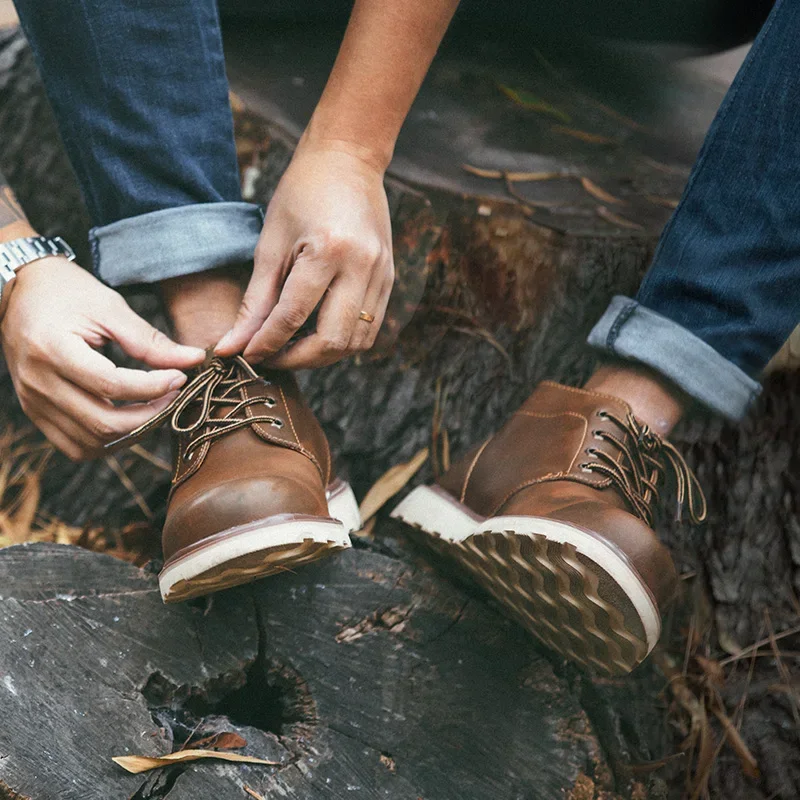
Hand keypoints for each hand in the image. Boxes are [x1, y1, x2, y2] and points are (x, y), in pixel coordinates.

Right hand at [1, 258, 205, 459]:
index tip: (180, 377)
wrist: (21, 292)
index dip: (153, 387)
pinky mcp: (36, 412)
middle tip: (174, 396)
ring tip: (155, 407)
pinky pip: (75, 446)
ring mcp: (33, 402)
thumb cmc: (68, 293)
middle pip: (102, 422)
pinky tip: (129, 420)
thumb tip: (194, 360)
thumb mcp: (110, 307)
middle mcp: (38, 382)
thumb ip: (150, 340)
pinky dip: (108, 441)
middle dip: (149, 416)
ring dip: (132, 433)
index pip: (111, 385)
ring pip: (91, 442)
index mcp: (52, 349)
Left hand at [215, 140, 394, 367]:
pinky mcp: (390, 279)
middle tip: (269, 359)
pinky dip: (342, 340)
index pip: (292, 316)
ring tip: (292, 349)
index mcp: (328, 250)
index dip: (265, 343)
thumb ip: (255, 300)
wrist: (348, 159)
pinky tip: (318, 333)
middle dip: (296, 359)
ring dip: (322, 355)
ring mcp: (382, 274)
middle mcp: (362, 266)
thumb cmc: (301, 193)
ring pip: (355, 342)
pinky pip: (369, 328)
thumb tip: (233, 345)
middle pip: (332, 340)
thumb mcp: (270, 243)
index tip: (243, 355)